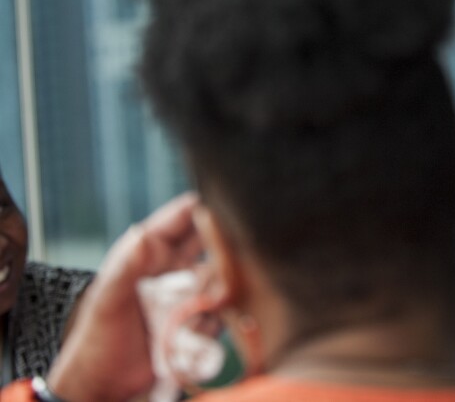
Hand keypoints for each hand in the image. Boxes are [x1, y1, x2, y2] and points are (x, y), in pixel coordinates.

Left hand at [47, 193, 203, 401]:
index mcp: (150, 252)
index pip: (182, 217)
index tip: (224, 205)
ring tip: (190, 313)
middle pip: (211, 242)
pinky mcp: (201, 318)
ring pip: (221, 276)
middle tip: (220, 265)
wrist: (104, 385)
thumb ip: (125, 267)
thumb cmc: (96, 339)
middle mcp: (174, 267)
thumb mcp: (106, 301)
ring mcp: (189, 292)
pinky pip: (221, 308)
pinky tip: (192, 333)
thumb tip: (142, 236)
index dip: (202, 207)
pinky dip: (214, 318)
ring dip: (214, 291)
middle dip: (222, 249)